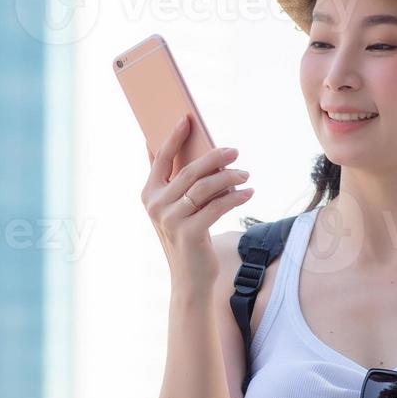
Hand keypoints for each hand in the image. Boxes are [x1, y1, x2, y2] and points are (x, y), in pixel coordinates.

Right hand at [140, 114, 252, 294]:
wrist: (189, 279)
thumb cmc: (186, 237)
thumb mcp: (175, 209)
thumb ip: (175, 181)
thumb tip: (187, 147)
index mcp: (148, 193)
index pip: (160, 158)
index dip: (173, 137)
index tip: (187, 119)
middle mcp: (156, 205)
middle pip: (190, 170)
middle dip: (215, 157)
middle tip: (235, 151)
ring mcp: (171, 220)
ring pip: (206, 187)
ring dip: (230, 177)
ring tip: (245, 175)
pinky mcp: (190, 233)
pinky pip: (218, 206)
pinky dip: (236, 197)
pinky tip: (248, 193)